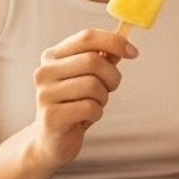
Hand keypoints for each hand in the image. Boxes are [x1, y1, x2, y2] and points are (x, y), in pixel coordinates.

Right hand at [27, 29, 135, 170]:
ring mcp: (45, 94)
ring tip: (93, 105)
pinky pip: (89, 107)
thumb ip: (102, 59)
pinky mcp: (51, 116)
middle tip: (110, 89)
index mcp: (52, 56)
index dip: (114, 41)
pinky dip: (97, 113)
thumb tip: (124, 45)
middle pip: (92, 61)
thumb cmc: (73, 104)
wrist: (50, 141)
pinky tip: (86, 119)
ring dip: (103, 98)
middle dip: (111, 76)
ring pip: (93, 85)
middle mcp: (45, 71)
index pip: (87, 37)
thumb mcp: (87, 77)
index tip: (133, 53)